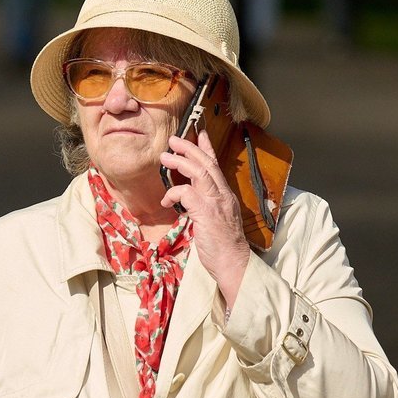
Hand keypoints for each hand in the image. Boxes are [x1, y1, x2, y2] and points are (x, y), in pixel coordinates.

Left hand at [160, 131, 250, 308]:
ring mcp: (216, 203)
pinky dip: (174, 193)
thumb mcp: (215, 220)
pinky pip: (187, 194)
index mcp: (225, 196)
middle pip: (207, 164)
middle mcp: (223, 195)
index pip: (216, 166)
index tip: (199, 134)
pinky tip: (165, 199)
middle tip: (174, 140)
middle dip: (190, 149)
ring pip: (199, 173)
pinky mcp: (207, 214)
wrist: (232, 263)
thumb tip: (189, 199)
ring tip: (165, 157)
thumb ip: (205, 206)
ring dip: (180, 162)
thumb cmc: (222, 246)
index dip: (207, 149)